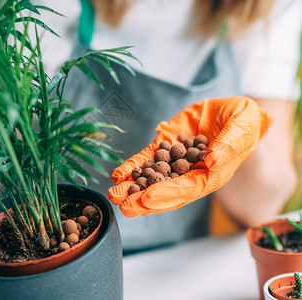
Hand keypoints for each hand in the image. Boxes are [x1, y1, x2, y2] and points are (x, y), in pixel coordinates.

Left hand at [108, 97, 271, 217]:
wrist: (232, 112)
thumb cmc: (244, 124)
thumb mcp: (243, 130)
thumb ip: (228, 147)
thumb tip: (210, 161)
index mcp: (211, 176)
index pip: (187, 190)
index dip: (166, 195)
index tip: (145, 199)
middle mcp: (191, 173)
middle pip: (165, 190)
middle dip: (143, 199)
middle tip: (123, 206)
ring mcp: (176, 160)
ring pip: (152, 177)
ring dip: (132, 186)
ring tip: (113, 194)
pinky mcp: (166, 146)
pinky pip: (146, 158)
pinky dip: (132, 167)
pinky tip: (117, 175)